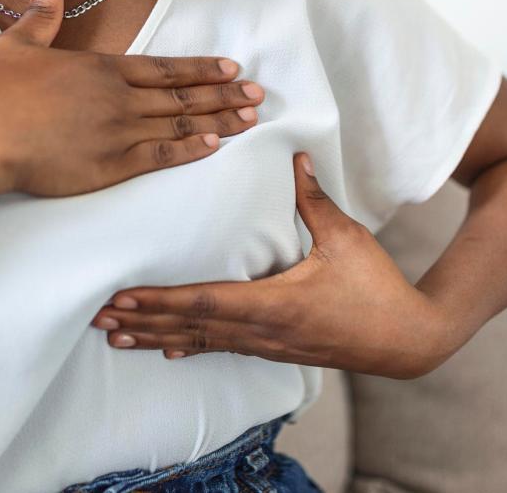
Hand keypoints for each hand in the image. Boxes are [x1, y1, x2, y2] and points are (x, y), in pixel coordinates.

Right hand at [0, 0, 265, 197]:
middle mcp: (119, 97)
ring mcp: (118, 131)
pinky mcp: (110, 165)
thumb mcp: (17, 42)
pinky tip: (214, 145)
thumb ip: (42, 11)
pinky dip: (190, 150)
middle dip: (223, 94)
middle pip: (182, 94)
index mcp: (100, 68)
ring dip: (218, 120)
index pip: (164, 67)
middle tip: (258, 93)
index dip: (200, 68)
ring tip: (249, 118)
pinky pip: (160, 155)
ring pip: (180, 124)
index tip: (230, 68)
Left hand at [88, 153, 462, 379]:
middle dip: (144, 322)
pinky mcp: (275, 350)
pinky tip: (167, 349)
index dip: (161, 302)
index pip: (206, 302)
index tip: (123, 299)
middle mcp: (263, 330)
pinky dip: (189, 345)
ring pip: (201, 342)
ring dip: (157, 337)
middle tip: (100, 318)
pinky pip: (221, 348)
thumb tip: (296, 156)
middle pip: (192, 327)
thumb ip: (315, 200)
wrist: (406, 341)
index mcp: (276, 302)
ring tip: (116, 336)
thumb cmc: (377, 288)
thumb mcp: (347, 238)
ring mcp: (267, 345)